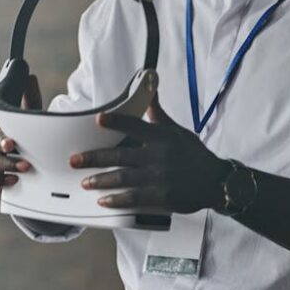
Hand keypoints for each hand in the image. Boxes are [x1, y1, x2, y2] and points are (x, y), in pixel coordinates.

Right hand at [0, 75, 41, 191]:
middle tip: (12, 144)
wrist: (34, 171)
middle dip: (0, 142)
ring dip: (8, 163)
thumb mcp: (34, 120)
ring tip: (26, 166)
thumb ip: (31, 100)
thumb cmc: (31, 141)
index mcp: (1, 126)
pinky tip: (13, 180)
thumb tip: (30, 77)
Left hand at [70, 91, 228, 214]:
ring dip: (102, 179)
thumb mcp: (177, 131)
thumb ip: (158, 114)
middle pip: (122, 155)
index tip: (98, 119)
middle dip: (95, 157)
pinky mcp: (162, 197)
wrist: (214, 181)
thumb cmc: (193, 154)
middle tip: (74, 160)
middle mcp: (159, 155)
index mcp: (162, 136)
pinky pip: (134, 198)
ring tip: (84, 181)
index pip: (136, 126)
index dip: (117, 122)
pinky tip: (103, 200)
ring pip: (124, 177)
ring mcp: (160, 177)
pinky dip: (117, 199)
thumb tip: (150, 89)